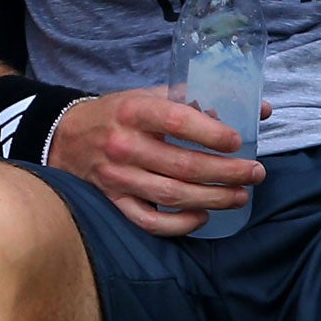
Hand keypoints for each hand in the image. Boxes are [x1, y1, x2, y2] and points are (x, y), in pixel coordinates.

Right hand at [46, 88, 268, 235]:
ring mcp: (118, 177)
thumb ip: (192, 101)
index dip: (211, 133)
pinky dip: (180, 224)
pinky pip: (150, 221)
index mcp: (133, 111)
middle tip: (255, 172)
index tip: (238, 140)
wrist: (65, 138)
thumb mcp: (145, 96)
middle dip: (227, 172)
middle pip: (183, 165)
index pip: (176, 121)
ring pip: (173, 195)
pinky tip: (202, 216)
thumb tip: (250, 109)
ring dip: (213, 198)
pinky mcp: (114, 201)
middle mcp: (124, 145)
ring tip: (241, 196)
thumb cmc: (116, 114)